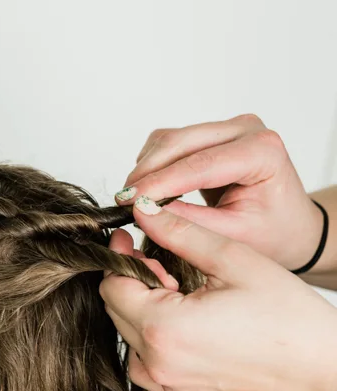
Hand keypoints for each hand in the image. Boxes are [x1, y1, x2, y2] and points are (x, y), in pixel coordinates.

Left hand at [100, 200, 336, 390]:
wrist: (316, 366)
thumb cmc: (286, 316)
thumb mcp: (232, 260)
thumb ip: (180, 233)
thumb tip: (143, 211)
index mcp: (164, 328)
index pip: (112, 287)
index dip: (118, 257)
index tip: (131, 238)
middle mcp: (157, 362)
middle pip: (115, 311)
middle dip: (131, 281)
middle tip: (163, 261)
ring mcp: (167, 382)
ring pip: (128, 336)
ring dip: (141, 308)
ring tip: (177, 289)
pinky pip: (146, 361)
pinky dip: (152, 336)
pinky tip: (182, 318)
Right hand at [114, 113, 324, 272]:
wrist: (291, 229)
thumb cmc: (273, 235)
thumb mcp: (232, 238)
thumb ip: (188, 223)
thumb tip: (145, 212)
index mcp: (262, 152)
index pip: (199, 164)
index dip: (159, 183)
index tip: (129, 202)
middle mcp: (247, 130)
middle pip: (181, 141)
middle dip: (147, 172)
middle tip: (122, 201)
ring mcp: (230, 129)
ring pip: (172, 138)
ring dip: (147, 167)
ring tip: (134, 201)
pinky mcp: (214, 136)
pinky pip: (173, 142)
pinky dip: (155, 165)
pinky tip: (149, 191)